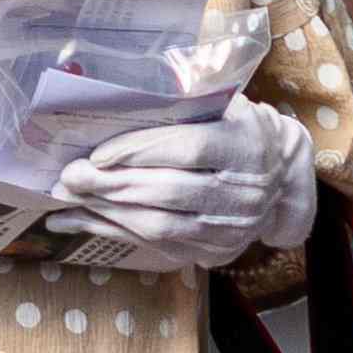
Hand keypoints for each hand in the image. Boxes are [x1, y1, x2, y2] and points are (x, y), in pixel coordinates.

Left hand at [30, 100, 316, 277]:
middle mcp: (243, 192)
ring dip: (106, 211)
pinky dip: (112, 231)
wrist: (284, 179)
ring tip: (68, 196)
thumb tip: (121, 101)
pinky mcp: (212, 250)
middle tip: (69, 175)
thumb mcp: (229, 106)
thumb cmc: (242, 130)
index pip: (190, 149)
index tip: (99, 153)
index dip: (141, 152)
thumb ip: (187, 103)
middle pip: (169, 192)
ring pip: (159, 225)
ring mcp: (229, 228)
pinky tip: (79, 219)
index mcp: (247, 146)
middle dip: (112, 185)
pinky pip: (155, 245)